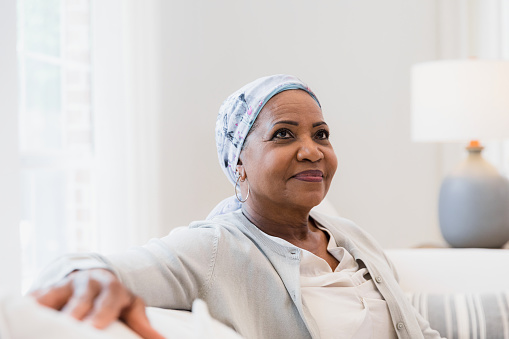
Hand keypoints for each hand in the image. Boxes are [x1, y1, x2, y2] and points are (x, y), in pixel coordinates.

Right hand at [30, 269, 163, 338]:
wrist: (95, 279)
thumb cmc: (115, 299)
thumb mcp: (131, 308)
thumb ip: (142, 324)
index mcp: (113, 288)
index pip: (109, 299)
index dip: (102, 312)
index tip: (95, 326)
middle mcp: (89, 283)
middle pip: (81, 298)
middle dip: (75, 311)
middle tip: (70, 324)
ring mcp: (66, 285)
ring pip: (56, 294)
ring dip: (51, 307)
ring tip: (46, 321)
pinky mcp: (47, 290)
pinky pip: (37, 296)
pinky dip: (34, 304)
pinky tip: (30, 315)